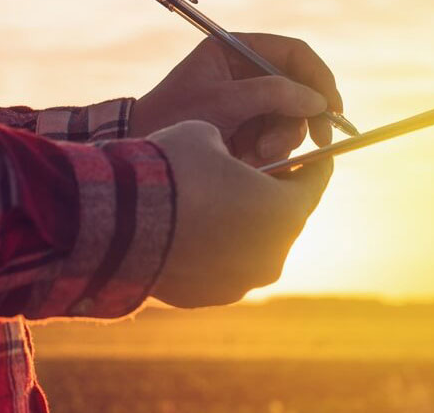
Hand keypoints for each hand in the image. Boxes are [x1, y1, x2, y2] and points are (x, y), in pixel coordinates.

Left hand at [131, 34, 344, 164]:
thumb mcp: (223, 102)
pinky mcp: (247, 131)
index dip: (318, 76)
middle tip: (318, 139)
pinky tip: (249, 159)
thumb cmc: (173, 118)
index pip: (293, 53)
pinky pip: (277, 138)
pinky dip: (270, 151)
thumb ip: (273, 94)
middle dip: (303, 115)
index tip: (332, 105)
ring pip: (291, 117)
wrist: (143, 156)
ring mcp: (248, 104)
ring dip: (282, 138)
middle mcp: (246, 73)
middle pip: (298, 87)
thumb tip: (318, 100)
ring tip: (258, 153)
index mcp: (235, 51)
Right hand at [147, 120, 331, 306]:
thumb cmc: (171, 169)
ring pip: (253, 247)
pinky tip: (191, 230)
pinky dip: (214, 250)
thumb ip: (230, 147)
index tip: (315, 156)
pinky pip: (221, 267)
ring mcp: (241, 282)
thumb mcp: (206, 135)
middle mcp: (272, 255)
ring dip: (243, 226)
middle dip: (275, 195)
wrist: (117, 222)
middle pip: (285, 219)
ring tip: (219, 203)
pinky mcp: (208, 297)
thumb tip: (223, 156)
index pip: (315, 183)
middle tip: (262, 175)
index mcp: (285, 211)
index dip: (315, 164)